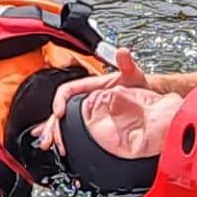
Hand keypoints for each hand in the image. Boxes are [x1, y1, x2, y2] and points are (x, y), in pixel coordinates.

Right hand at [33, 47, 148, 155]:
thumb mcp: (134, 74)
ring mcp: (86, 111)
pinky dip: (62, 136)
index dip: (60, 100)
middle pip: (61, 109)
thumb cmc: (139, 87)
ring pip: (62, 121)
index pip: (67, 90)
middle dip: (52, 123)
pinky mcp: (89, 122)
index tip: (59, 113)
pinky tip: (55, 144)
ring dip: (53, 132)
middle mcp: (85, 98)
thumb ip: (127, 64)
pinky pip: (71, 129)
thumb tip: (122, 52)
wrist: (148, 102)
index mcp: (90, 86)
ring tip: (49, 144)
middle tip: (50, 138)